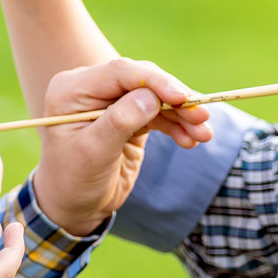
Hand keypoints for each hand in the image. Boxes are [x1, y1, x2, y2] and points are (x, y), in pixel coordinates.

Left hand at [32, 58, 212, 235]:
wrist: (75, 206)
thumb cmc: (74, 180)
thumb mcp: (93, 153)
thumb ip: (119, 122)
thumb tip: (150, 97)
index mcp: (72, 90)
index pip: (119, 72)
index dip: (154, 81)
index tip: (182, 98)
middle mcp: (91, 89)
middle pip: (142, 80)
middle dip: (174, 98)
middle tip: (202, 117)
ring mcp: (111, 101)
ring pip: (155, 97)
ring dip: (182, 114)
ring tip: (204, 134)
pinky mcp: (129, 116)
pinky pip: (158, 113)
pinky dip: (177, 125)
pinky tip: (191, 140)